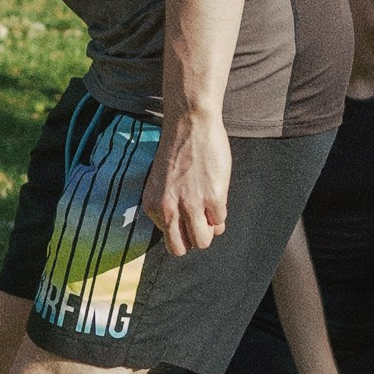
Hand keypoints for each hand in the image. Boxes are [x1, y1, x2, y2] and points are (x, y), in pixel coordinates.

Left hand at [143, 109, 229, 255]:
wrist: (189, 125)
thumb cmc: (177, 151)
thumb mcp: (161, 184)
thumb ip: (167, 207)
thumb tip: (185, 229)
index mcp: (153, 206)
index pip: (168, 240)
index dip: (182, 231)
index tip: (188, 217)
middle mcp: (168, 210)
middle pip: (181, 249)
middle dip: (193, 238)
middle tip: (200, 219)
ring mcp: (191, 206)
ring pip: (203, 241)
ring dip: (209, 228)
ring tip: (209, 208)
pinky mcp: (213, 199)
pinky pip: (220, 221)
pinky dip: (221, 212)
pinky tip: (216, 192)